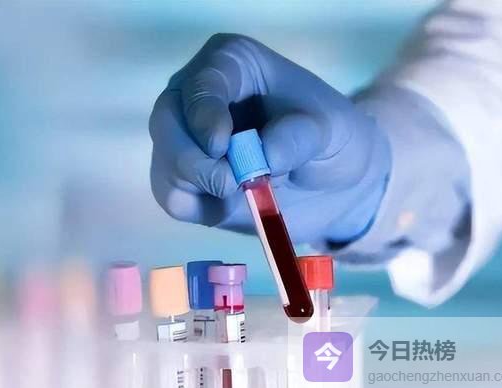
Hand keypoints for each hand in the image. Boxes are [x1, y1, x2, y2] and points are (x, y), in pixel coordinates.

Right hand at [149, 34, 390, 243]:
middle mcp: (198, 97)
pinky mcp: (188, 180)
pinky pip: (171, 197)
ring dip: (198, 186)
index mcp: (231, 65)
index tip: (221, 146)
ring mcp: (187, 140)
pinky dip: (197, 208)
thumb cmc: (333, 138)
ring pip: (166, 163)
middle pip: (166, 122)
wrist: (335, 181)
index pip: (201, 82)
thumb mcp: (331, 129)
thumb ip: (298, 137)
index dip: (203, 114)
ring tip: (241, 193)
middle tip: (230, 183)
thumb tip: (262, 157)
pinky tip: (229, 207)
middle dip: (193, 159)